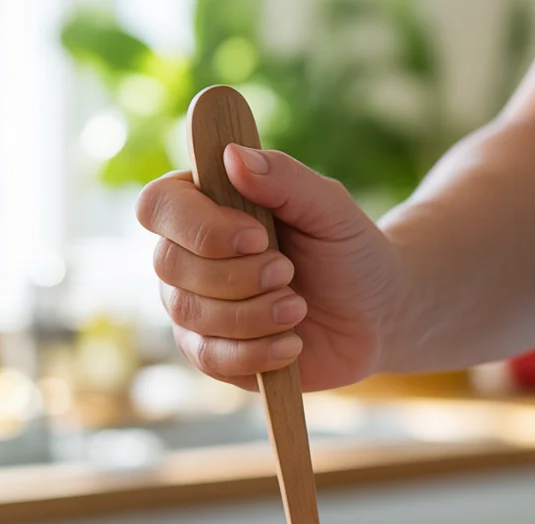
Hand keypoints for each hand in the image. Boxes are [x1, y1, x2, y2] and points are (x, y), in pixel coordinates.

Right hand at [136, 146, 404, 390]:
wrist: (376, 317)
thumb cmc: (349, 253)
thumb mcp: (330, 208)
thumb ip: (285, 178)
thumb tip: (232, 155)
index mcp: (206, 206)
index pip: (159, 205)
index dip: (199, 225)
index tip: (258, 236)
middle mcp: (188, 256)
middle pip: (169, 264)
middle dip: (237, 274)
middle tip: (289, 273)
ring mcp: (196, 308)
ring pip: (190, 313)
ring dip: (253, 314)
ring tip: (298, 307)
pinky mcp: (214, 355)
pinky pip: (210, 358)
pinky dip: (256, 353)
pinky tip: (292, 344)